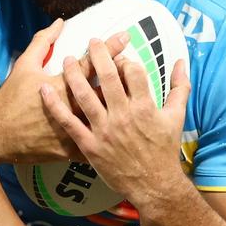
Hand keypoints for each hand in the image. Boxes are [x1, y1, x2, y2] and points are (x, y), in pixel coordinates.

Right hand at [0, 20, 126, 164]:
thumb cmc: (11, 98)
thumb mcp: (24, 66)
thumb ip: (43, 42)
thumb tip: (60, 23)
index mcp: (61, 85)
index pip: (91, 63)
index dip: (110, 48)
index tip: (126, 37)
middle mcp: (71, 107)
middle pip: (105, 90)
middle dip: (123, 76)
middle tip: (137, 67)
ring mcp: (74, 130)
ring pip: (106, 118)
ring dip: (121, 106)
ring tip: (136, 97)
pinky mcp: (73, 148)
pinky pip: (97, 142)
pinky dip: (110, 135)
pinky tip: (125, 130)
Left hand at [40, 39, 190, 204]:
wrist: (153, 185)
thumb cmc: (164, 150)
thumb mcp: (177, 117)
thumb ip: (180, 87)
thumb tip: (180, 61)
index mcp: (145, 107)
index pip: (132, 72)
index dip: (125, 60)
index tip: (120, 57)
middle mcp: (123, 116)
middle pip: (107, 77)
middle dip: (98, 54)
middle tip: (91, 40)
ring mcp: (104, 130)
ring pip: (84, 95)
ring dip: (73, 74)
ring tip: (66, 59)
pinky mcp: (89, 145)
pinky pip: (69, 122)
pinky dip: (55, 105)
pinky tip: (45, 90)